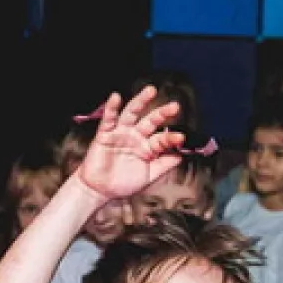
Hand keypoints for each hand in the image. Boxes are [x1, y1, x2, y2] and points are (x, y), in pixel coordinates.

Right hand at [74, 87, 184, 224]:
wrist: (100, 191)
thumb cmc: (123, 183)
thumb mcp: (148, 177)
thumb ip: (164, 166)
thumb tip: (181, 156)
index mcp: (148, 147)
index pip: (162, 139)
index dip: (172, 138)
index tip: (181, 138)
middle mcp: (136, 137)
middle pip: (151, 121)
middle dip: (162, 113)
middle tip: (175, 106)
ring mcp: (121, 133)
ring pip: (132, 114)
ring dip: (140, 101)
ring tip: (151, 91)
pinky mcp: (105, 134)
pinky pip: (108, 119)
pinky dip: (111, 108)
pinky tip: (115, 97)